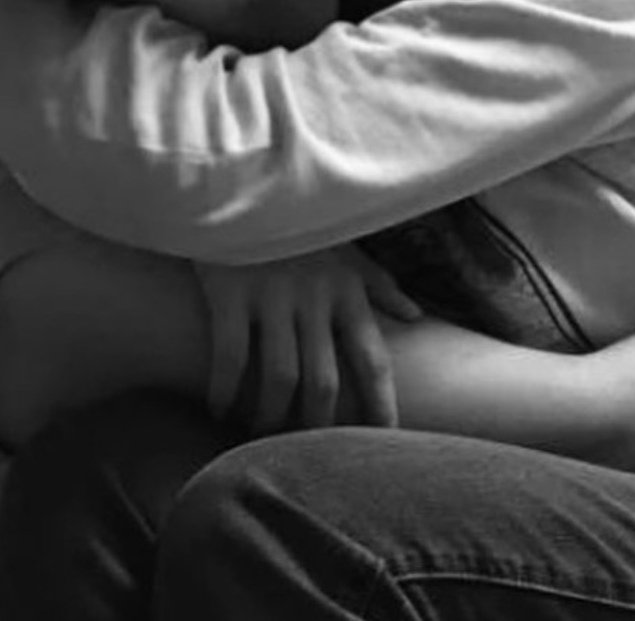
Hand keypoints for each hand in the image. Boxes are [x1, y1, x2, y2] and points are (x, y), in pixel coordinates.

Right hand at [193, 245, 422, 434]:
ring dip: (270, 416)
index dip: (381, 405)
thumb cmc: (298, 225)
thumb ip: (380, 285)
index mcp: (347, 291)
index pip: (373, 360)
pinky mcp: (231, 293)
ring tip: (259, 434)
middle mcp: (315, 298)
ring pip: (280, 379)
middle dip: (318, 425)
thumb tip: (416, 317)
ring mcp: (272, 296)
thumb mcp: (347, 249)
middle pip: (325, 382)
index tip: (383, 442)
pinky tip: (218, 408)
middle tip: (305, 448)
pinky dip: (225, 391)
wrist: (242, 186)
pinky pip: (231, 357)